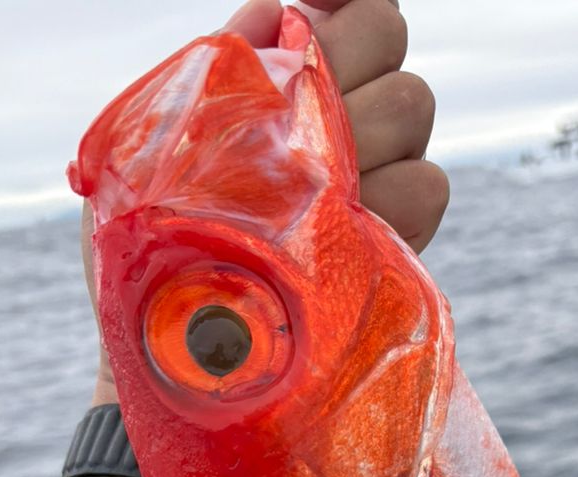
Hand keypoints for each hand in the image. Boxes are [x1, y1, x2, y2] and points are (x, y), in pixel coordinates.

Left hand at [81, 0, 446, 411]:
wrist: (168, 341)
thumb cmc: (148, 244)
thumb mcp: (155, 147)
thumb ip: (215, 68)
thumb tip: (275, 9)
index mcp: (288, 82)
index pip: (357, 7)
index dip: (347, 1)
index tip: (309, 19)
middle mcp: (342, 116)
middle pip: (390, 39)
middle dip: (348, 68)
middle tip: (300, 121)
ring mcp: (377, 175)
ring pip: (414, 107)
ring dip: (367, 136)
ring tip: (312, 188)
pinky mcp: (397, 238)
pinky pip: (430, 186)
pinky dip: (395, 201)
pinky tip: (344, 227)